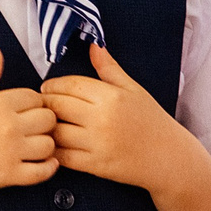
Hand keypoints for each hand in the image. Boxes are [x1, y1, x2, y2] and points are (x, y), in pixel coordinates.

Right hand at [0, 44, 55, 195]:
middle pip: (48, 119)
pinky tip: (44, 163)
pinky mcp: (8, 175)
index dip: (33, 102)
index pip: (35, 97)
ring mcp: (10, 152)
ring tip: (35, 144)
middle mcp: (8, 126)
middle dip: (43, 121)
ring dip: (46, 144)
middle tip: (33, 127)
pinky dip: (48, 169)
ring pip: (50, 145)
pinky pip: (42, 173)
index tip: (26, 110)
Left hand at [41, 44, 194, 192]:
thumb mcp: (133, 89)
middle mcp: (102, 119)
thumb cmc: (151, 121)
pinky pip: (63, 156)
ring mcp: (98, 143)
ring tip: (45, 124)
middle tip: (42, 105)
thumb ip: (109, 68)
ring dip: (46, 127)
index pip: (69, 85)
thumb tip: (94, 46)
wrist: (168, 156)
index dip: (53, 85)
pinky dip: (54, 150)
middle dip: (45, 104)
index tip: (47, 88)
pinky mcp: (95, 165)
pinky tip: (55, 144)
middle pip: (57, 106)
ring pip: (56, 132)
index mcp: (111, 97)